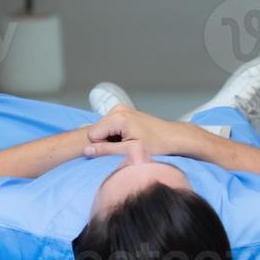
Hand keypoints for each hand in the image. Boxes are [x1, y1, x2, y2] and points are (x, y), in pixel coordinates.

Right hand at [82, 107, 201, 158]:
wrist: (172, 137)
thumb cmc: (156, 144)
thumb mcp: (130, 150)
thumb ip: (106, 150)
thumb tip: (87, 151)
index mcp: (118, 117)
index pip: (92, 135)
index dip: (102, 147)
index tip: (119, 150)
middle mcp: (117, 109)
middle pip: (96, 130)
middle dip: (106, 142)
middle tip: (125, 147)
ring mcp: (121, 109)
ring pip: (102, 129)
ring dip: (111, 139)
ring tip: (128, 142)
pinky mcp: (124, 112)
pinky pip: (109, 126)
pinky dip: (116, 134)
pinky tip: (129, 138)